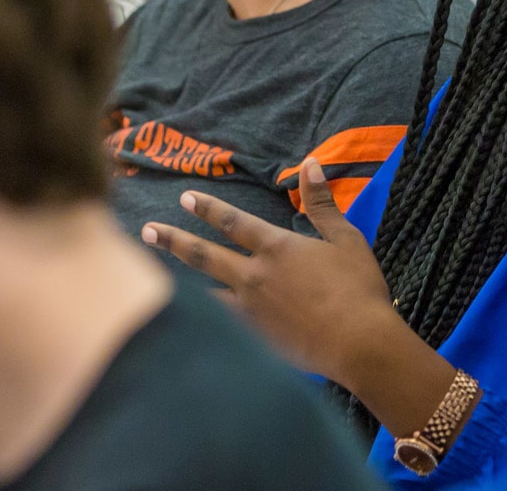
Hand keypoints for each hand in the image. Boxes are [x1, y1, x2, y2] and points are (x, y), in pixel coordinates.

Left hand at [142, 160, 404, 389]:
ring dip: (177, 282)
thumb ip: (322, 203)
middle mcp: (254, 275)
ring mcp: (249, 310)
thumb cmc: (357, 288)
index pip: (232, 222)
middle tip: (148, 231)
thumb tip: (309, 163)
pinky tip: (181, 321)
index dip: (207, 208)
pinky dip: (197, 321)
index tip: (184, 198)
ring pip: (202, 292)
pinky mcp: (253, 340)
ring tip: (150, 277)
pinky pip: (216, 327)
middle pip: (204, 255)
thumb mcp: (346, 238)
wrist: (358, 343)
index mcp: (276, 247)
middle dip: (174, 240)